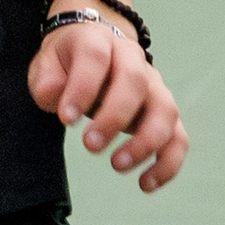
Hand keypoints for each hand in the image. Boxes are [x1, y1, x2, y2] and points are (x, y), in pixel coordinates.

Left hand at [28, 14, 188, 191]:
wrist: (94, 54)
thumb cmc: (67, 65)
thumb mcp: (47, 65)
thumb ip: (47, 81)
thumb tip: (54, 96)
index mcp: (99, 41)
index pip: (96, 57)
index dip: (83, 87)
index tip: (66, 119)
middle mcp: (132, 59)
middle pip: (136, 81)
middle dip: (115, 116)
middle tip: (89, 146)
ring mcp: (154, 86)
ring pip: (165, 110)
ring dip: (145, 141)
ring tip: (117, 165)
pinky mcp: (164, 113)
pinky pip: (178, 137)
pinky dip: (168, 163)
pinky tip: (146, 184)